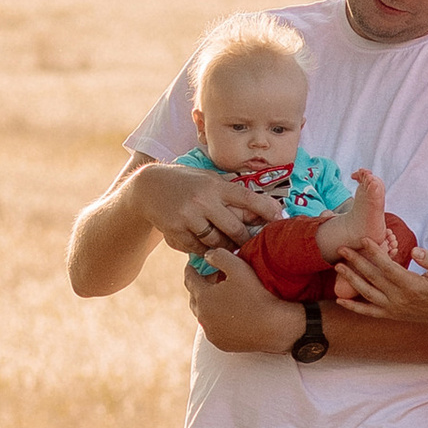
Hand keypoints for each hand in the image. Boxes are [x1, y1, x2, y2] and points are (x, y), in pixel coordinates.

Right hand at [130, 158, 288, 254]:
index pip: (247, 198)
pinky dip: (203, 249)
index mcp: (214, 185)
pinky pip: (197, 248)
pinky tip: (202, 243)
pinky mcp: (175, 231)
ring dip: (224, 246)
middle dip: (245, 238)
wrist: (148, 188)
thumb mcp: (207, 179)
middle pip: (234, 228)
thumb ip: (229, 191)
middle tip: (250, 243)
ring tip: (227, 245)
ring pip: (216, 242)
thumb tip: (259, 206)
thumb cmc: (185, 182)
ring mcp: (188, 217)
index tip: (279, 218)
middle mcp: (203, 200)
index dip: (266, 209)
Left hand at [185, 261, 307, 356]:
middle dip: (199, 285)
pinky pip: (212, 328)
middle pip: (194, 297)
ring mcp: (211, 332)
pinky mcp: (220, 344)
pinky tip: (226, 312)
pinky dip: (215, 319)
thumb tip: (206, 256)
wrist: (275, 327)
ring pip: (202, 314)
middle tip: (210, 276)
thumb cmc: (257, 295)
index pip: (190, 278)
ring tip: (219, 294)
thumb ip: (219, 256)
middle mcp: (203, 317)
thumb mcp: (238, 267)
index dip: (192, 268)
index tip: (194, 263)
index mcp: (204, 297)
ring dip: (206, 303)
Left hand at [334, 236, 427, 342]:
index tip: (363, 239)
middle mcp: (399, 298)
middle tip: (341, 248)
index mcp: (412, 286)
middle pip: (372, 278)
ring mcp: (394, 308)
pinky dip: (354, 307)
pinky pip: (369, 312)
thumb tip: (415, 250)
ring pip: (367, 293)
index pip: (387, 267)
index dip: (374, 252)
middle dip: (356, 262)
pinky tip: (340, 300)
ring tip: (337, 266)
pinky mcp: (392, 315)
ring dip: (351, 279)